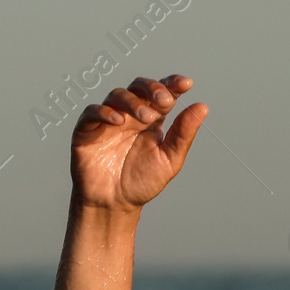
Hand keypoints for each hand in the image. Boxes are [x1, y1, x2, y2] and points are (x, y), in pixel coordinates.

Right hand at [70, 75, 207, 212]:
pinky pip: (92, 111)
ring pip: (118, 95)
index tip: (186, 84)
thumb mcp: (169, 160)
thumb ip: (183, 134)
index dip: (172, 84)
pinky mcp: (87, 129)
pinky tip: (119, 121)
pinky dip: (105, 112)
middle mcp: (130, 115)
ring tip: (145, 118)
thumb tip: (202, 107)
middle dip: (153, 89)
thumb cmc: (141, 182)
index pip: (162, 93)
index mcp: (152, 119)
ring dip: (133, 102)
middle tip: (164, 101)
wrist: (114, 204)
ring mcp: (108, 120)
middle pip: (139, 87)